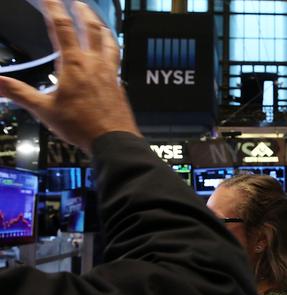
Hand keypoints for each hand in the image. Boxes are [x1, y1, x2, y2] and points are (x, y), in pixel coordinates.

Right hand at [0, 0, 139, 153]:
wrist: (113, 140)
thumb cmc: (80, 125)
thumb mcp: (44, 110)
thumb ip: (20, 93)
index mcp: (74, 64)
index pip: (62, 27)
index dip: (54, 8)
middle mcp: (94, 63)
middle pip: (91, 28)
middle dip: (83, 12)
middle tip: (78, 2)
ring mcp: (110, 72)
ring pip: (109, 42)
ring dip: (102, 27)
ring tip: (99, 22)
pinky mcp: (119, 84)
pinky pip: (116, 60)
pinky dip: (112, 49)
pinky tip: (110, 54)